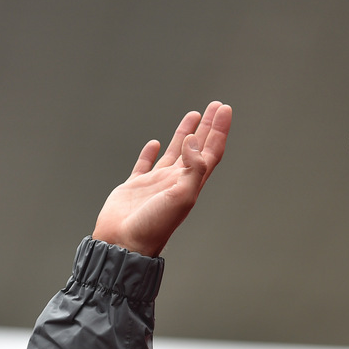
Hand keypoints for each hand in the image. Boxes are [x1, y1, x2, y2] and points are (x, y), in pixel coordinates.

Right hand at [92, 101, 232, 256]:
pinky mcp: (135, 187)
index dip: (218, 130)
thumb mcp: (182, 197)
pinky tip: (155, 143)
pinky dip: (149, 153)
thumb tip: (194, 142)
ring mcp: (156, 183)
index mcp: (190, 184)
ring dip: (184, 133)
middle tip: (215, 105)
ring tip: (193, 115)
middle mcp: (176, 181)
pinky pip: (144, 165)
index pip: (210, 152)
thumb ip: (192, 169)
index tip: (223, 108)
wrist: (124, 244)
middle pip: (196, 148)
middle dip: (207, 127)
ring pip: (174, 152)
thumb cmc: (153, 226)